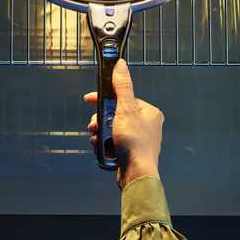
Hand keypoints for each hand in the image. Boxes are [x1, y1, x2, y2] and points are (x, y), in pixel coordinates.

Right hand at [83, 59, 164, 188]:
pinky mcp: (130, 151)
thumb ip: (122, 87)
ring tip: (97, 138)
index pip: (123, 98)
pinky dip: (104, 143)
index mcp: (149, 112)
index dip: (104, 98)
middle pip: (115, 114)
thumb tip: (120, 65)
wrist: (136, 174)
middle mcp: (146, 124)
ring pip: (111, 128)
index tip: (89, 99)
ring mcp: (138, 139)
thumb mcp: (126, 109)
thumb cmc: (135, 142)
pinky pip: (112, 142)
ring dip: (100, 132)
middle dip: (101, 119)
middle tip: (94, 125)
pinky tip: (101, 147)